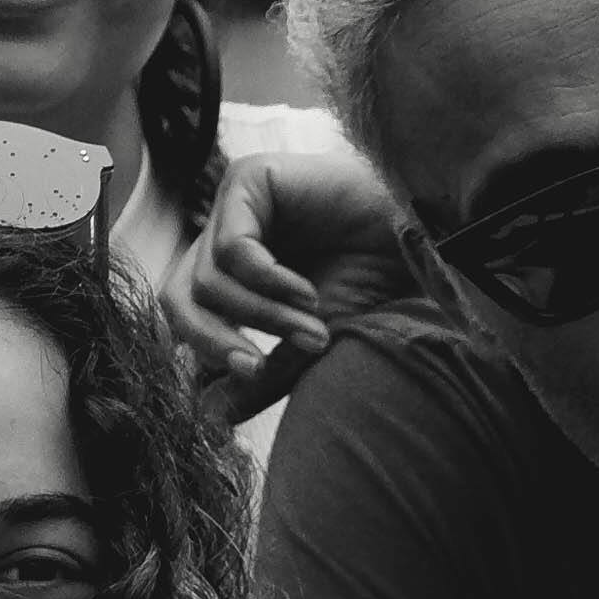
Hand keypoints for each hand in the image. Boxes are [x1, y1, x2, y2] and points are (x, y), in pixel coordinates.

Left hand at [162, 145, 415, 407]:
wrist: (420, 239)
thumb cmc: (372, 283)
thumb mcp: (310, 342)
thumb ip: (262, 375)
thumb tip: (211, 418)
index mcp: (230, 272)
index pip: (187, 314)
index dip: (207, 351)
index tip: (253, 373)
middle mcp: (224, 235)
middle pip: (178, 298)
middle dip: (214, 340)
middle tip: (257, 365)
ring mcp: (234, 207)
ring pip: (207, 281)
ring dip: (262, 316)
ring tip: (313, 325)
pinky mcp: (249, 181)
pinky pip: (233, 249)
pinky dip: (269, 283)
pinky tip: (308, 293)